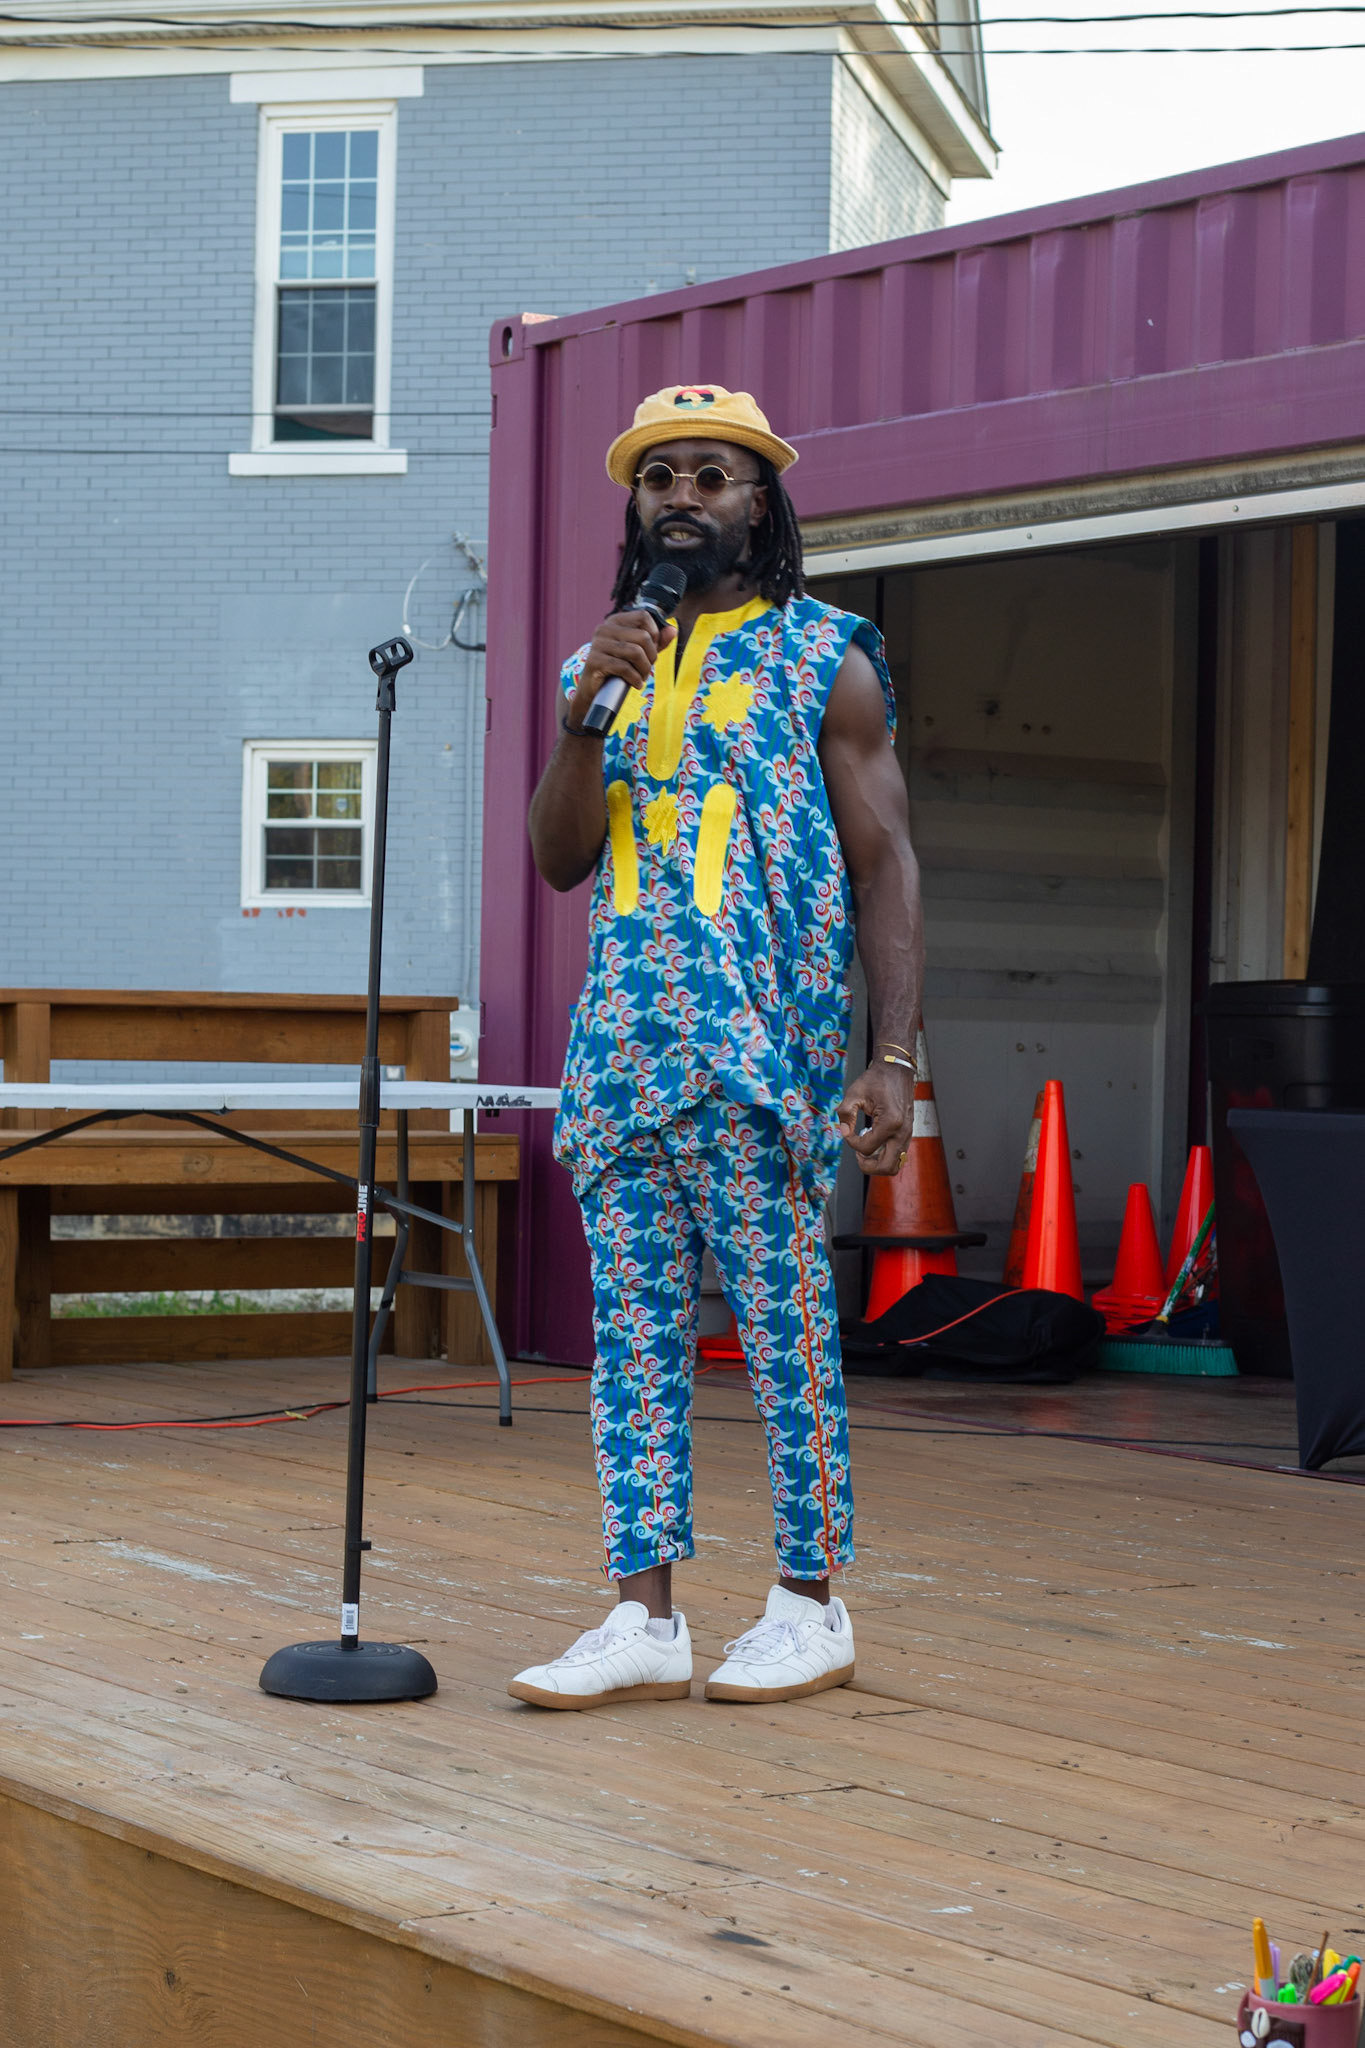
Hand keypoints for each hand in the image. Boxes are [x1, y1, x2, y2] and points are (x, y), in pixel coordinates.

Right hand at [565, 609, 677, 729]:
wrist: (594, 692)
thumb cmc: (618, 670)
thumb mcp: (640, 653)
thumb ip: (656, 641)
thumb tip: (672, 630)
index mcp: (615, 621)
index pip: (643, 616)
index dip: (655, 634)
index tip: (652, 650)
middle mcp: (604, 628)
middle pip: (643, 636)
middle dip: (651, 657)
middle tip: (647, 669)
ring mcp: (597, 644)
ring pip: (635, 652)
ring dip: (644, 670)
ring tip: (641, 677)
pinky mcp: (594, 661)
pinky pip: (624, 667)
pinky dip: (635, 679)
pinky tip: (635, 684)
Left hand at [837, 1062, 915, 1176]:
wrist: (896, 1070)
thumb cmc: (877, 1079)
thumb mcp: (854, 1092)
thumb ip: (845, 1113)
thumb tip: (844, 1131)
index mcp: (890, 1122)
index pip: (867, 1148)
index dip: (852, 1142)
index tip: (847, 1130)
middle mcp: (902, 1132)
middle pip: (886, 1167)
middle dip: (868, 1165)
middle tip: (857, 1153)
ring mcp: (908, 1134)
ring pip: (895, 1165)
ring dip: (878, 1163)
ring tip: (865, 1149)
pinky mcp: (908, 1133)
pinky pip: (898, 1155)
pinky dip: (884, 1156)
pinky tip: (873, 1141)